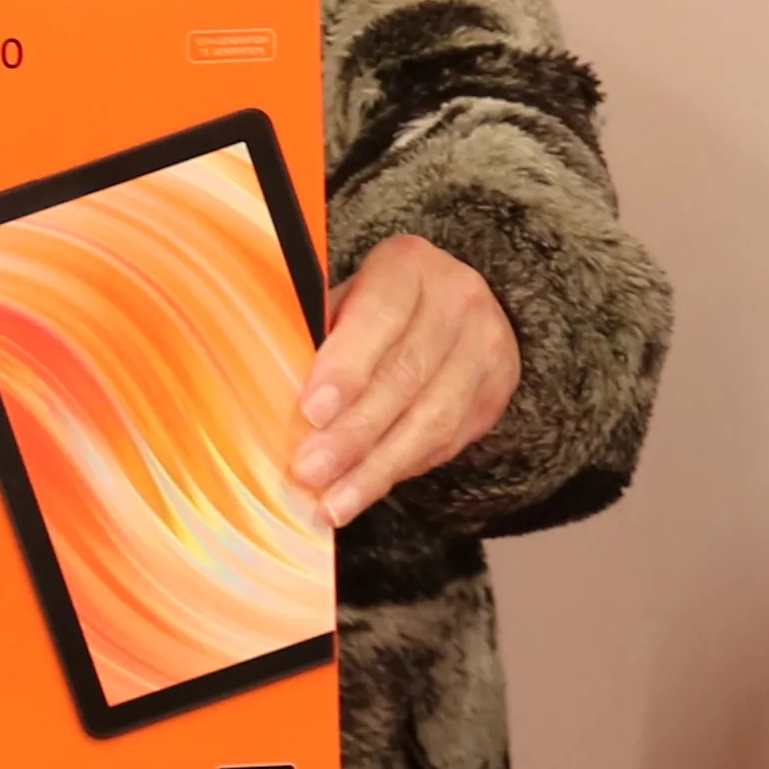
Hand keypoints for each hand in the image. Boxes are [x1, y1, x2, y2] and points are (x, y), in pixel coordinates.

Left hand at [296, 233, 519, 525]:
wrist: (453, 311)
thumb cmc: (376, 309)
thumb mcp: (343, 301)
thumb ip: (318, 338)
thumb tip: (274, 393)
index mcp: (408, 266)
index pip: (380, 315)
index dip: (346, 367)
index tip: (312, 412)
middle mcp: (458, 300)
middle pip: (406, 376)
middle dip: (354, 433)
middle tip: (310, 472)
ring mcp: (486, 347)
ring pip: (432, 420)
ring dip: (377, 469)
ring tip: (334, 503)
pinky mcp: (495, 393)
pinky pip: (448, 443)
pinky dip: (401, 471)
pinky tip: (365, 490)